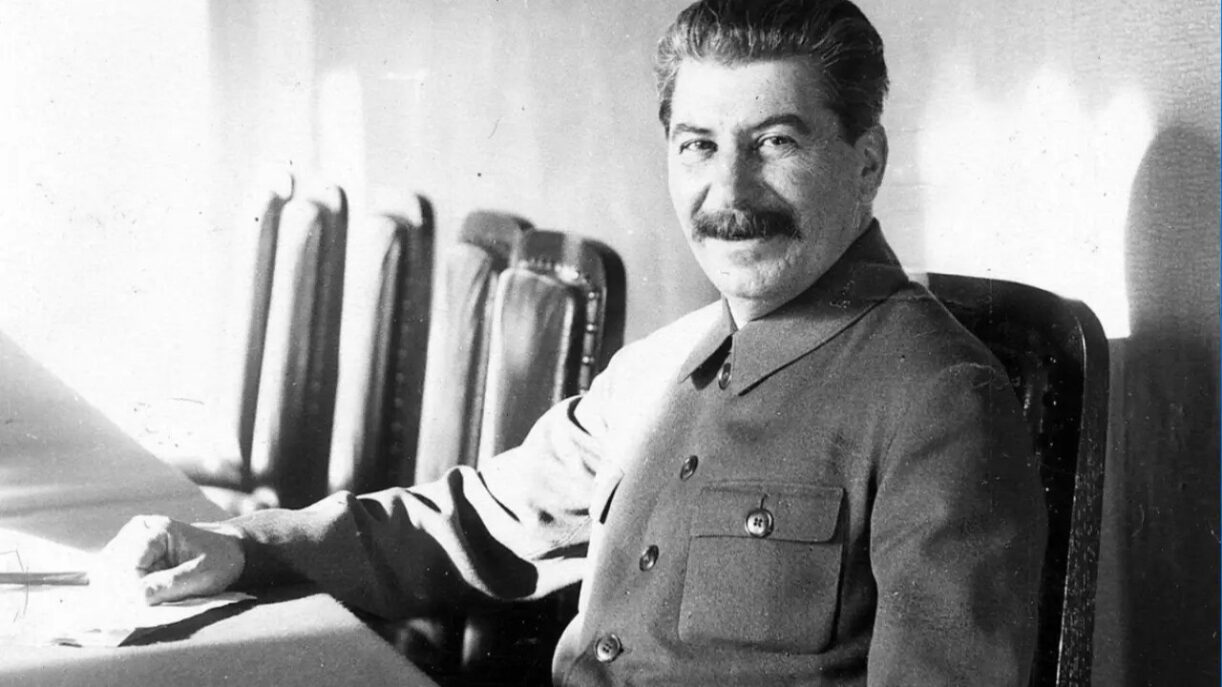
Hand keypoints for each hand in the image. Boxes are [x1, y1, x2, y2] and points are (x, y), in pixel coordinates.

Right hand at [90, 515, 245, 604]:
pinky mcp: (125, 554)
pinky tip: (127, 605)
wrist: (224, 553)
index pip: (129, 564)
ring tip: (131, 611)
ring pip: (104, 572)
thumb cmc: (218, 562)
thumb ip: (171, 585)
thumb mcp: (203, 576)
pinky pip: (108, 576)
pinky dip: (115, 592)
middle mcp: (138, 530)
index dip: (132, 590)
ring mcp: (128, 540)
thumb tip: (136, 598)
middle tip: (133, 615)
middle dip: (119, 594)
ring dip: (113, 594)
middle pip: (111, 567)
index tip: (142, 609)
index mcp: (158, 530)